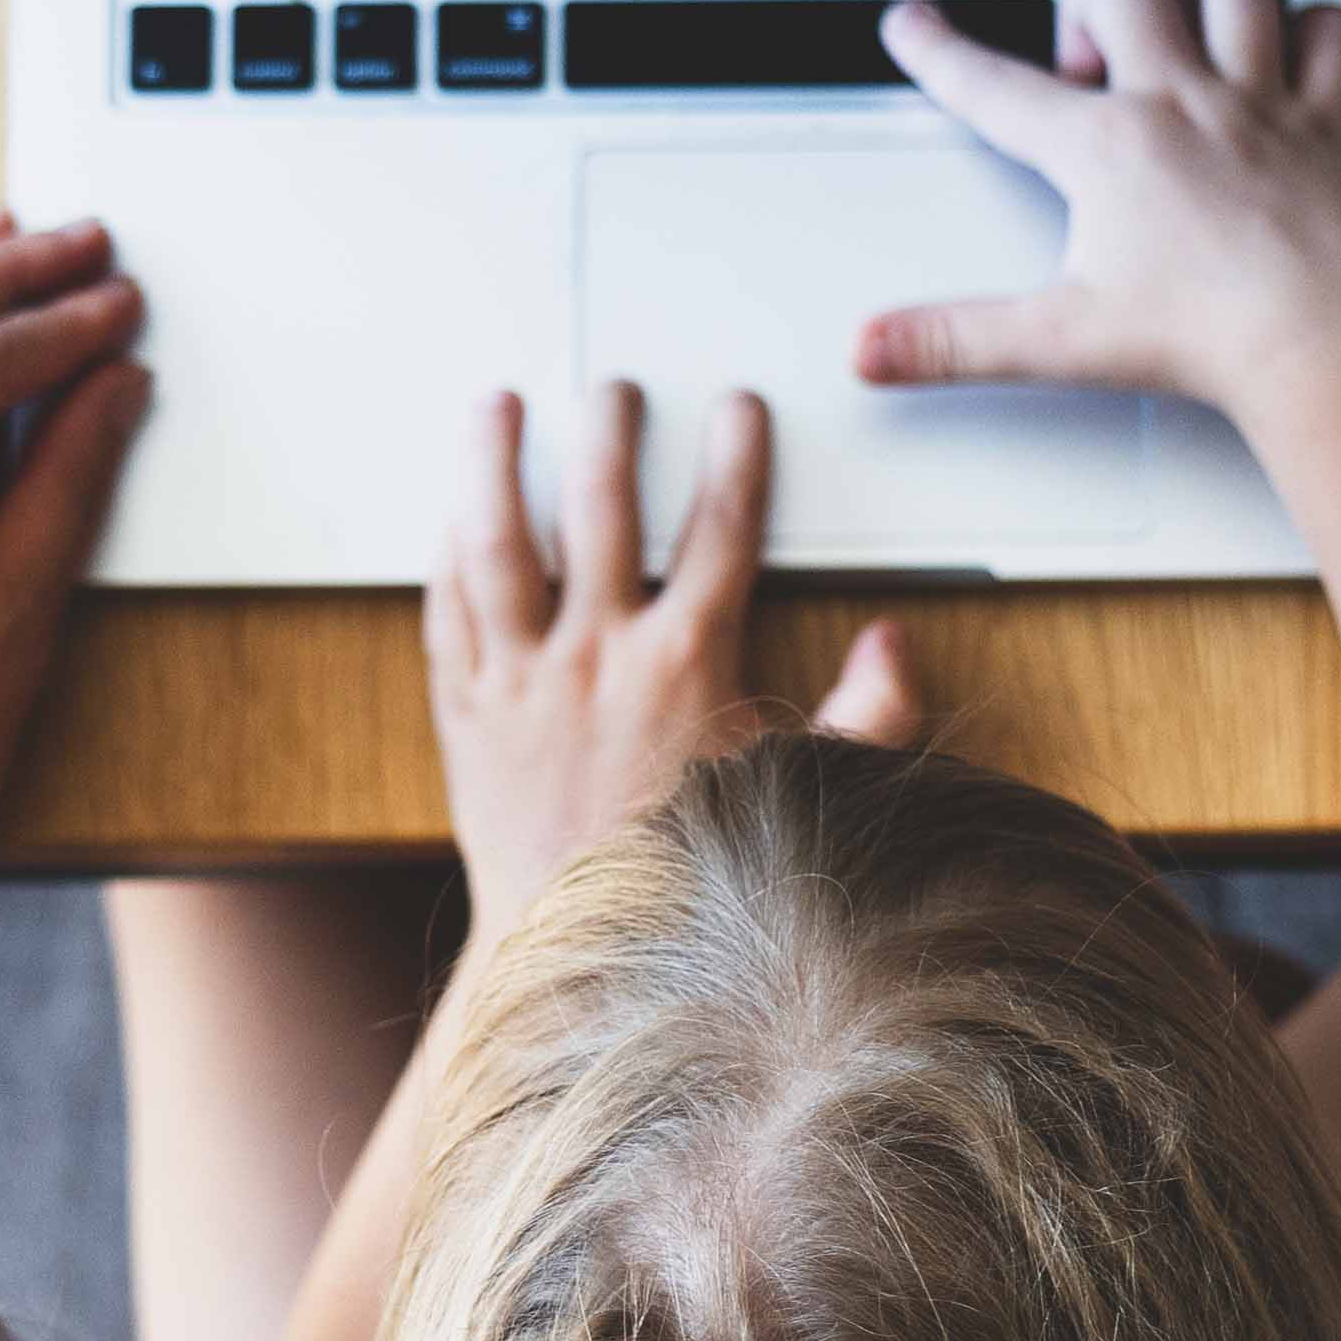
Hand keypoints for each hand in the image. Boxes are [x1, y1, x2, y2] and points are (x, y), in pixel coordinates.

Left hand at [428, 382, 920, 946]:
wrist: (586, 950)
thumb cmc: (688, 873)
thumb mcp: (799, 793)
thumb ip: (867, 718)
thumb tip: (894, 644)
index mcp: (686, 664)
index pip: (720, 528)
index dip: (735, 457)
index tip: (738, 409)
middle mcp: (598, 657)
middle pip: (599, 506)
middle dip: (611, 432)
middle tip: (616, 389)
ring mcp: (523, 680)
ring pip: (497, 541)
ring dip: (494, 464)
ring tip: (496, 407)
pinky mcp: (467, 712)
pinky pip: (448, 612)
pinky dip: (446, 556)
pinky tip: (450, 515)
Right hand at [859, 0, 1340, 418]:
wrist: (1320, 349)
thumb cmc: (1204, 340)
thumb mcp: (1059, 341)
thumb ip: (954, 340)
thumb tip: (871, 349)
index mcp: (1106, 147)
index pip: (996, 85)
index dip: (939, 51)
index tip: (911, 23)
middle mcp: (1182, 101)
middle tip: (1088, 59)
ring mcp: (1261, 102)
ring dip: (1201, 1)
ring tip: (1183, 51)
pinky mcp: (1329, 120)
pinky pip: (1331, 30)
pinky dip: (1310, 31)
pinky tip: (1285, 61)